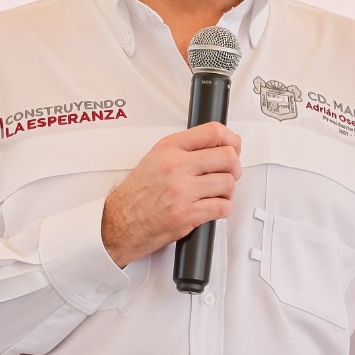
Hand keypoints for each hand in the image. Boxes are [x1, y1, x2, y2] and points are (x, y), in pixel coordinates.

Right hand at [100, 123, 241, 266]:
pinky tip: (212, 207)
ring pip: (228, 183)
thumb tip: (215, 147)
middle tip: (229, 174)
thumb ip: (183, 150)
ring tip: (217, 193)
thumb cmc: (136, 195)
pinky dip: (222, 208)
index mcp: (169, 149)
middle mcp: (175, 166)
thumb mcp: (155, 159)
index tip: (234, 147)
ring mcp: (182, 190)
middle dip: (234, 168)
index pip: (213, 132)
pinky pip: (222, 207)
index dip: (231, 139)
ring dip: (228, 191)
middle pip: (227, 157)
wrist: (119, 222)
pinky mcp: (187, 214)